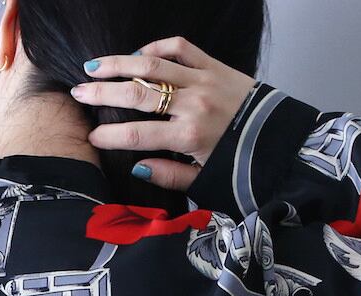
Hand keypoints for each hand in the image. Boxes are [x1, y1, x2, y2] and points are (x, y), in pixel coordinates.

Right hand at [68, 36, 258, 192]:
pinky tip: (139, 56)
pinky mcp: (215, 65)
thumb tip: (138, 167)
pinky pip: (180, 48)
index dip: (110, 136)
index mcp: (188, 137)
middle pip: (138, 94)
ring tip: (95, 66)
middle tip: (79, 92)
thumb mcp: (205, 182)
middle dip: (103, 93)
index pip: (137, 134)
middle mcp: (193, 103)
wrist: (282, 142)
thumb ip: (169, 175)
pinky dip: (156, 48)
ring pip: (153, 64)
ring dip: (120, 63)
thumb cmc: (242, 166)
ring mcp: (204, 79)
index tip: (92, 139)